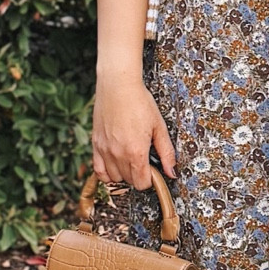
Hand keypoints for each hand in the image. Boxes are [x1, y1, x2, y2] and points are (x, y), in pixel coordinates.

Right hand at [92, 69, 176, 189]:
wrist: (118, 86)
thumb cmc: (140, 103)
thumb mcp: (159, 127)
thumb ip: (166, 153)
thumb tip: (172, 173)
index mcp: (136, 152)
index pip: (142, 183)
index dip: (150, 179)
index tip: (153, 169)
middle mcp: (118, 154)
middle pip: (129, 181)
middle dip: (138, 175)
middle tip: (144, 159)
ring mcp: (104, 150)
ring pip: (114, 178)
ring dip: (123, 174)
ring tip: (130, 159)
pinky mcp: (96, 144)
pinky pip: (98, 170)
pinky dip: (106, 172)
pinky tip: (115, 163)